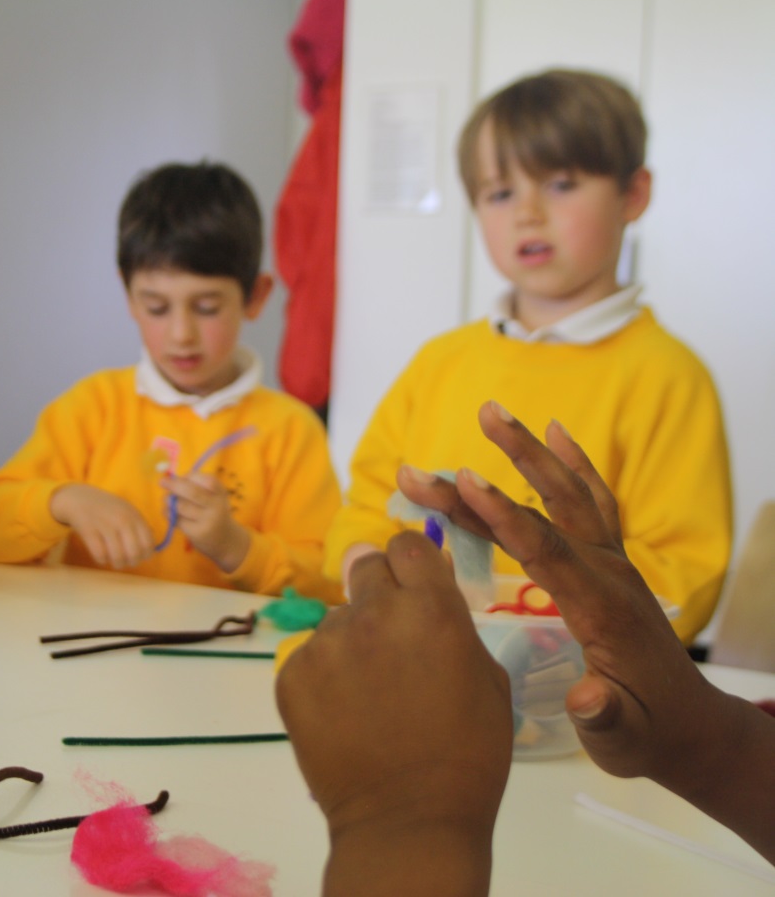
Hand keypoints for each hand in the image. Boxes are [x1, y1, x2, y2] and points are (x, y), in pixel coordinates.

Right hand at [49, 484, 153, 568]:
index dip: (146, 555)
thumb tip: (151, 548)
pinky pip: (100, 555)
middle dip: (131, 562)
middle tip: (126, 560)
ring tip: (113, 559)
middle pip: (134, 553)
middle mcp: (122, 520)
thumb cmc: (106, 508)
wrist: (79, 498)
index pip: (148, 543)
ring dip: (117, 563)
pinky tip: (101, 554)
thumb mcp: (127, 511)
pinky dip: (102, 559)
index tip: (139, 556)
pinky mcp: (89, 531)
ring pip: (118, 557)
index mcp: (134, 515)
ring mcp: (105, 525)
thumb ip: (140, 527)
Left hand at [160, 472, 249, 571]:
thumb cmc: (214, 512)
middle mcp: (217, 506)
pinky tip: (169, 512)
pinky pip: (178, 519)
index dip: (191, 476)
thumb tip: (172, 480)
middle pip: (192, 492)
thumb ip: (197, 486)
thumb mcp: (213, 496)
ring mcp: (207, 521)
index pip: (208, 480)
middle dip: (174, 485)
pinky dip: (169, 513)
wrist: (226, 541)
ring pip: (182, 506)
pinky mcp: (197, 533)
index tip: (182, 476)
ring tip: (166, 500)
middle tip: (162, 482)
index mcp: (221, 493)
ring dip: (169, 501)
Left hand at [276, 532, 509, 895]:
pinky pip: (310, 657)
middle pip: (366, 567)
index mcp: (430, 608)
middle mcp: (372, 613)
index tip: (413, 580)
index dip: (412, 561)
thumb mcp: (487, 678)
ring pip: (338, 619)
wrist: (406, 819)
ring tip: (369, 694)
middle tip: (391, 636)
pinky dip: (325, 676)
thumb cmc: (467, 754)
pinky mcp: (291, 673)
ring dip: (353, 641)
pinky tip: (344, 714)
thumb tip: (430, 588)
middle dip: (380, 591)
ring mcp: (325, 643)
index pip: (407, 545)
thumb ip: (454, 623)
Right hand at [393, 402, 741, 799]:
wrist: (690, 730)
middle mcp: (609, 573)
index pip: (544, 550)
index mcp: (601, 609)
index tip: (462, 480)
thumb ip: (603, 717)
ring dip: (531, 451)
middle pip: (551, 507)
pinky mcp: (611, 563)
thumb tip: (585, 697)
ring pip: (569, 495)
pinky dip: (573, 464)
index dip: (501, 515)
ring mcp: (613, 564)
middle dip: (507, 463)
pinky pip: (592, 501)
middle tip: (466, 422)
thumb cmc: (645, 736)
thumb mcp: (622, 740)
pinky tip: (555, 433)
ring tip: (492, 412)